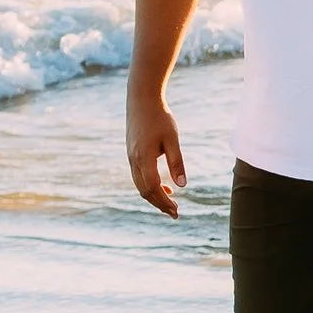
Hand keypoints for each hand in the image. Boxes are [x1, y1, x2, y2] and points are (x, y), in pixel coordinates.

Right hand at [127, 94, 184, 214]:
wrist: (141, 99)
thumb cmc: (160, 117)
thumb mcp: (172, 139)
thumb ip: (177, 162)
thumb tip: (182, 185)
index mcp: (144, 158)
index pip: (153, 188)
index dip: (164, 202)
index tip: (176, 211)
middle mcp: (134, 160)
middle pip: (144, 191)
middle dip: (159, 204)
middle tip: (175, 213)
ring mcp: (130, 157)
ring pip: (140, 185)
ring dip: (154, 196)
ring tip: (170, 203)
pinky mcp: (131, 153)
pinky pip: (138, 176)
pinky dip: (149, 185)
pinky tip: (163, 185)